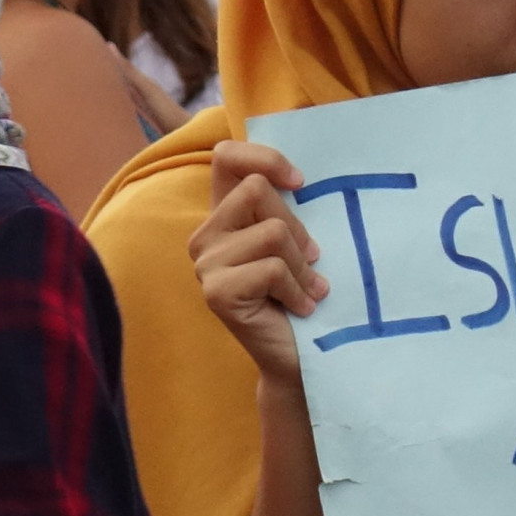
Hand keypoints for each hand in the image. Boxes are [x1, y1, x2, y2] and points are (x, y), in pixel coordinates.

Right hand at [188, 140, 324, 383]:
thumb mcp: (297, 242)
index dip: (264, 157)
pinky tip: (301, 308)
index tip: (299, 184)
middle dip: (296, 226)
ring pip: (270, 231)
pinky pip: (271, 268)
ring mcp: (205, 264)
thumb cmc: (303, 295)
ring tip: (308, 289)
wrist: (299, 358)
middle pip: (256, 189)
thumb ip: (287, 208)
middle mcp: (205, 235)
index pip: (226, 157)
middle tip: (310, 260)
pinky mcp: (216, 292)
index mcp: (223, 216)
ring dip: (301, 264)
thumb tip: (304, 177)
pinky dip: (298, 289)